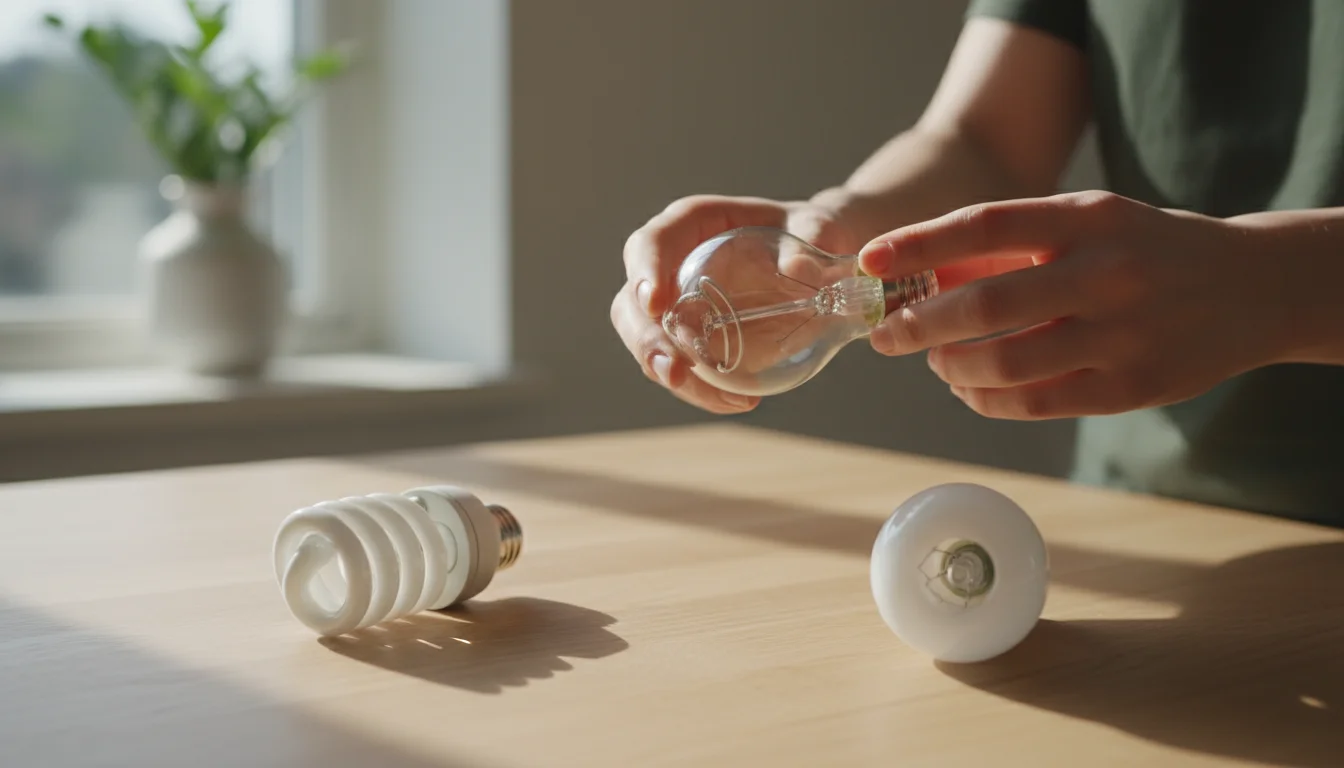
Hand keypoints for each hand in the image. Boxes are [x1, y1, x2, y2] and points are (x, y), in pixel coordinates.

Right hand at [613, 194, 866, 412]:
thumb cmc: (809, 232)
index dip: (644, 272)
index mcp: (692, 224)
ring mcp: (676, 304)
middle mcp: (672, 263)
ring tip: (718, 398)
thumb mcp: (818, 226)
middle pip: (631, 302)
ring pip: (647, 342)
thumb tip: (800, 270)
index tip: (655, 304)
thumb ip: (812, 237)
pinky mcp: (691, 337)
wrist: (818, 260)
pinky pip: (679, 365)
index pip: (650, 242)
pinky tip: (736, 401)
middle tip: (674, 372)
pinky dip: (700, 388)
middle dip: (646, 342)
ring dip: (671, 375)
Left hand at [856, 191, 1285, 418]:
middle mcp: (1106, 271)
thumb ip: (1013, 247)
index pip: (984, 224)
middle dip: (917, 324)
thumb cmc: (1145, 250)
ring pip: (1003, 362)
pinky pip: (1034, 402)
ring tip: (936, 361)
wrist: (1253, 286)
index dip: (918, 244)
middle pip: (984, 302)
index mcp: (1088, 217)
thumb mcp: (1090, 223)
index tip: (868, 261)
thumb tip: (922, 276)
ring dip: (950, 366)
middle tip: (885, 336)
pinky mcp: (1132, 387)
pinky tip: (970, 389)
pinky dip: (986, 399)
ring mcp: (1123, 332)